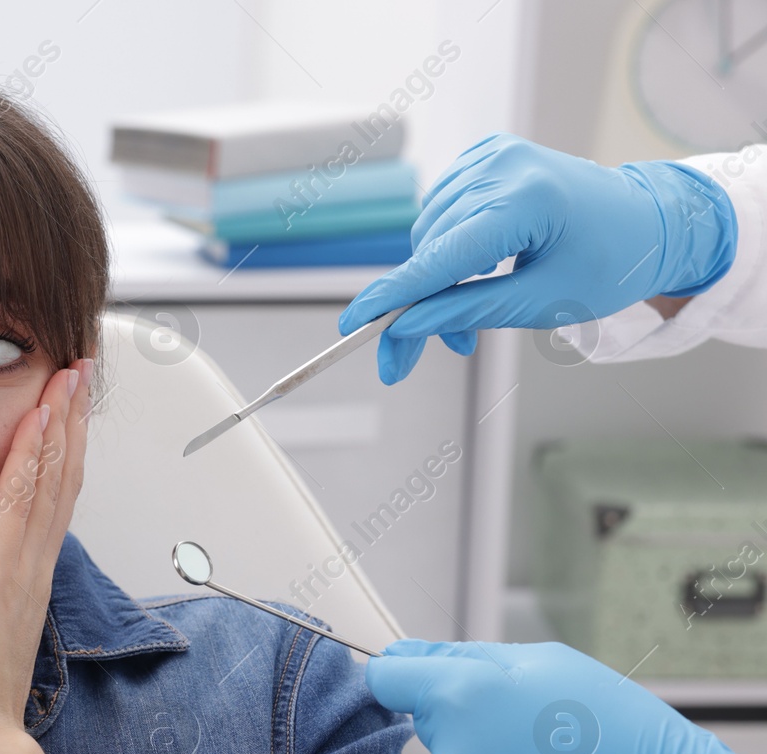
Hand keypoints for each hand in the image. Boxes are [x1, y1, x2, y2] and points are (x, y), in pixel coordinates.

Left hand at [0, 358, 92, 753]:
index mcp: (19, 579)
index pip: (44, 501)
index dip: (58, 452)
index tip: (61, 410)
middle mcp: (30, 565)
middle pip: (60, 478)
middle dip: (71, 423)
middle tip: (80, 373)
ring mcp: (23, 564)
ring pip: (50, 477)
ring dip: (62, 422)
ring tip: (71, 375)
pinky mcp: (4, 570)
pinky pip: (25, 499)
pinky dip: (38, 454)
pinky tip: (44, 417)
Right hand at [339, 133, 737, 383]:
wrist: (648, 219)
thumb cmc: (609, 263)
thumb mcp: (542, 303)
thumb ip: (467, 313)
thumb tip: (406, 328)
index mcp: (527, 201)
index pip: (441, 258)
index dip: (392, 297)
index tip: (353, 326)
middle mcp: (503, 166)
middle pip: (428, 249)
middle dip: (424, 305)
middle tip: (446, 351)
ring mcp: (492, 154)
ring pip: (428, 233)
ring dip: (437, 279)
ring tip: (472, 309)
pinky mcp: (486, 153)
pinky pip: (440, 210)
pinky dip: (448, 244)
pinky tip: (479, 261)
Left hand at [367, 639, 766, 753]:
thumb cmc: (614, 725)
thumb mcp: (544, 662)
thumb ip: (462, 656)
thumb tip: (406, 656)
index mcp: (460, 694)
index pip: (386, 679)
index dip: (404, 676)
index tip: (419, 680)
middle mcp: (451, 750)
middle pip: (430, 724)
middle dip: (464, 718)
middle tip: (527, 723)